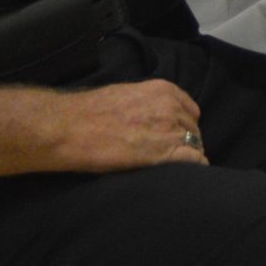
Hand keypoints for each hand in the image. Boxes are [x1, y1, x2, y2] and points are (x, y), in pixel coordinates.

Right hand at [53, 79, 209, 170]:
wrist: (70, 128)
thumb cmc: (89, 113)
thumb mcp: (126, 94)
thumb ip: (148, 104)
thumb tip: (153, 118)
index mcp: (163, 90)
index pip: (189, 111)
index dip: (182, 126)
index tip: (173, 137)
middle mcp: (171, 107)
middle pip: (192, 129)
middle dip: (183, 142)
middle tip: (165, 155)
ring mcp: (170, 130)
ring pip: (194, 145)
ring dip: (185, 156)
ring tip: (167, 167)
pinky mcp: (165, 153)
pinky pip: (194, 161)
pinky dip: (192, 168)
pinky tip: (183, 174)